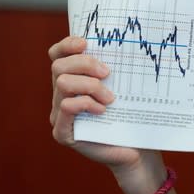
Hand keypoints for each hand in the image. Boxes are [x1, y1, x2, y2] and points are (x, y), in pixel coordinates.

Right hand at [49, 36, 141, 169]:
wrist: (136, 150)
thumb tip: (121, 44)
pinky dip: (86, 103)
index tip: (87, 43)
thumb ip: (113, 69)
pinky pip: (66, 106)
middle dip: (85, 64)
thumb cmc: (131, 116)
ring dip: (90, 86)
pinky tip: (102, 110)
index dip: (67, 45)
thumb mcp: (123, 87)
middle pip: (59, 66)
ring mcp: (59, 115)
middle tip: (107, 73)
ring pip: (62, 83)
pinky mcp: (62, 133)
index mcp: (73, 80)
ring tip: (110, 98)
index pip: (57, 55)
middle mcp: (61, 96)